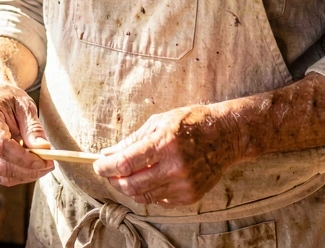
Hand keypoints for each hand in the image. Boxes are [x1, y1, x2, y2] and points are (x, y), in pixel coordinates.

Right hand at [0, 83, 53, 186]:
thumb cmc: (10, 98)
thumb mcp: (25, 106)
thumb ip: (33, 128)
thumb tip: (43, 148)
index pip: (1, 145)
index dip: (23, 158)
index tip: (44, 161)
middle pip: (1, 164)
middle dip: (28, 170)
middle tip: (49, 165)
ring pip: (1, 173)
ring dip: (25, 175)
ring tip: (43, 165)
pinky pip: (0, 174)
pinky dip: (18, 174)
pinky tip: (30, 166)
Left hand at [93, 105, 244, 205]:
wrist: (226, 136)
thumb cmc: (191, 123)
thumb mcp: (159, 122)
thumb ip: (132, 140)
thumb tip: (108, 154)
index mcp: (164, 144)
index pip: (125, 163)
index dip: (105, 167)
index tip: (98, 165)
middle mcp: (174, 167)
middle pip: (131, 185)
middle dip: (114, 180)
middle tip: (108, 172)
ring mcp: (183, 184)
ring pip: (144, 197)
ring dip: (129, 187)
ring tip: (127, 175)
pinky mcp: (190, 196)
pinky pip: (160, 201)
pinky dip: (149, 192)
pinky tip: (151, 178)